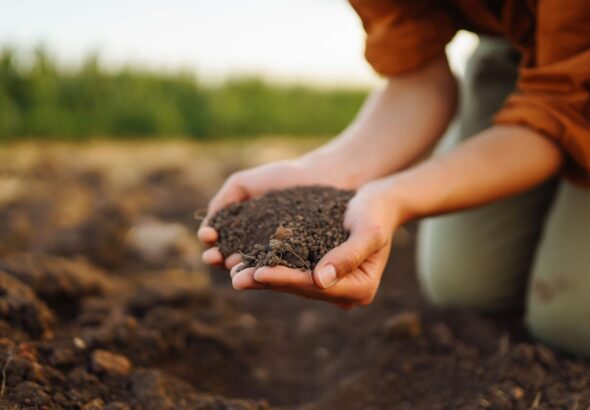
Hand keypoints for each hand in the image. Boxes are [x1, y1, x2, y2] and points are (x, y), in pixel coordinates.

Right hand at [198, 158, 347, 267]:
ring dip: (241, 269)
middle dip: (221, 259)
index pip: (222, 243)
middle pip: (234, 259)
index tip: (208, 237)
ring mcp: (280, 257)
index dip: (212, 243)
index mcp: (244, 233)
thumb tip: (207, 228)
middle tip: (214, 257)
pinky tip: (260, 267)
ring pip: (256, 268)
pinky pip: (284, 268)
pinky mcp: (301, 263)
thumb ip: (224, 200)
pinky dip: (270, 270)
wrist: (323, 176)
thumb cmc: (284, 178)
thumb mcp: (244, 184)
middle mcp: (260, 248)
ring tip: (233, 266)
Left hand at [229, 180, 401, 307]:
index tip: (259, 272)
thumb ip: (348, 255)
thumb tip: (320, 280)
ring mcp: (331, 284)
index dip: (285, 279)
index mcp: (360, 288)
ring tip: (233, 272)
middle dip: (266, 281)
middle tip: (235, 278)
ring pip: (291, 282)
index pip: (315, 286)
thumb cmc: (377, 213)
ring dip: (262, 277)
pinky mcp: (319, 271)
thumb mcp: (368, 230)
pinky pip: (291, 270)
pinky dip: (269, 265)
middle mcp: (344, 292)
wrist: (379, 202)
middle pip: (299, 288)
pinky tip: (245, 261)